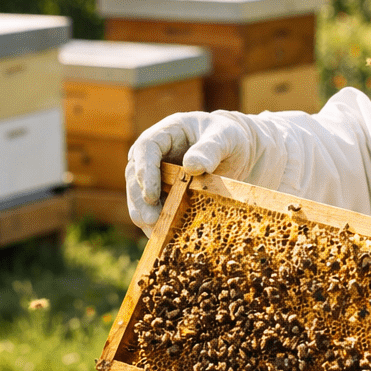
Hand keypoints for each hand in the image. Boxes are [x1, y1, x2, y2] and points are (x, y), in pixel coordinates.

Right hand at [124, 112, 255, 231]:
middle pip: (135, 175)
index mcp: (165, 133)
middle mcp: (153, 154)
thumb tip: (192, 166)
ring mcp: (155, 174)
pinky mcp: (163, 193)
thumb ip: (210, 149)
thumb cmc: (229, 138)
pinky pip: (154, 208)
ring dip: (144, 215)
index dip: (145, 172)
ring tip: (155, 233)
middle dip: (140, 200)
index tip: (151, 195)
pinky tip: (164, 237)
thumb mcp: (225, 138)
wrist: (235, 152)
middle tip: (151, 221)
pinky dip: (157, 222)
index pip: (146, 148)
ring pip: (139, 195)